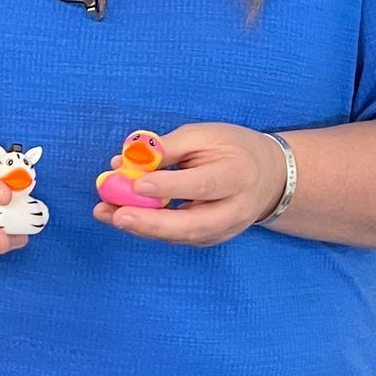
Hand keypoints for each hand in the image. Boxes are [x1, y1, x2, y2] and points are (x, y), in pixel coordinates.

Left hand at [93, 121, 288, 247]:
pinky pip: (176, 238)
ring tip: (107, 214)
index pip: (203, 185)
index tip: (137, 183)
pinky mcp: (210, 239)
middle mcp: (235, 209)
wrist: (267, 177)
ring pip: (180, 236)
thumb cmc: (231, 149)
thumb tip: (126, 161)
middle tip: (117, 215)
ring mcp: (224, 230)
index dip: (170, 186)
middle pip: (193, 224)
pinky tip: (122, 217)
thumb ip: (166, 148)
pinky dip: (148, 228)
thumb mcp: (203, 135)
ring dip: (142, 227)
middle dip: (151, 222)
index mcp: (237, 175)